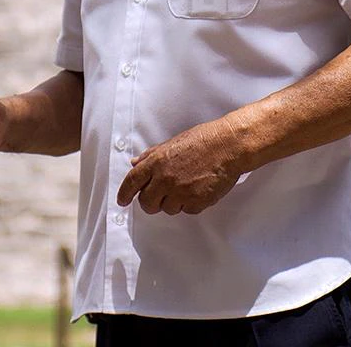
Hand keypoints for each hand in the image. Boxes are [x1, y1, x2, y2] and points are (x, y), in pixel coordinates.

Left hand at [116, 118, 246, 215]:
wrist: (228, 145)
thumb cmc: (203, 140)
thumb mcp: (172, 142)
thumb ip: (151, 155)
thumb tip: (135, 163)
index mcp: (156, 162)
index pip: (132, 182)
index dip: (124, 193)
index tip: (122, 201)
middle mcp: (165, 178)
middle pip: (146, 203)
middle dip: (150, 202)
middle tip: (159, 197)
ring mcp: (180, 192)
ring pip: (167, 209)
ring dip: (173, 202)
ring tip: (186, 186)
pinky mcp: (196, 202)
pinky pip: (187, 210)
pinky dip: (190, 204)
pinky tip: (198, 189)